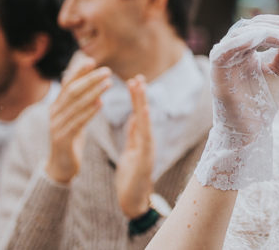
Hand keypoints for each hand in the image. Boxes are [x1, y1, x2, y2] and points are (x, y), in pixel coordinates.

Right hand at [46, 53, 111, 183]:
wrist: (61, 166)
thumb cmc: (70, 137)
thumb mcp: (73, 116)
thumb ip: (78, 101)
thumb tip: (90, 82)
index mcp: (56, 106)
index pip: (67, 84)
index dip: (79, 71)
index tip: (92, 60)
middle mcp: (54, 113)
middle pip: (72, 91)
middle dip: (90, 79)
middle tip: (107, 70)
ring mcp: (56, 126)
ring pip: (76, 105)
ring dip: (93, 92)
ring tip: (108, 83)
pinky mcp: (62, 139)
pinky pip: (77, 122)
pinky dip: (89, 111)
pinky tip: (101, 103)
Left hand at [115, 75, 154, 218]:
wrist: (133, 201)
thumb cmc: (131, 177)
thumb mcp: (130, 152)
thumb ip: (134, 135)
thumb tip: (134, 117)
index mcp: (141, 139)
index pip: (139, 114)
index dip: (137, 97)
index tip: (134, 80)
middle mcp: (147, 140)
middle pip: (143, 114)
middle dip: (140, 95)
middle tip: (137, 77)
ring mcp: (148, 148)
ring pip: (145, 121)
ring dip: (142, 103)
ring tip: (140, 87)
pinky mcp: (146, 158)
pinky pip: (145, 137)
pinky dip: (144, 123)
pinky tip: (142, 110)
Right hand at [194, 13, 278, 189]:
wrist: (251, 132)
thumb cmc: (261, 104)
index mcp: (246, 49)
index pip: (263, 26)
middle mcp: (233, 50)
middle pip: (254, 25)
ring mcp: (223, 58)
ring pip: (242, 32)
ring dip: (269, 31)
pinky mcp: (216, 70)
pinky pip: (226, 48)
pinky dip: (245, 40)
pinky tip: (265, 38)